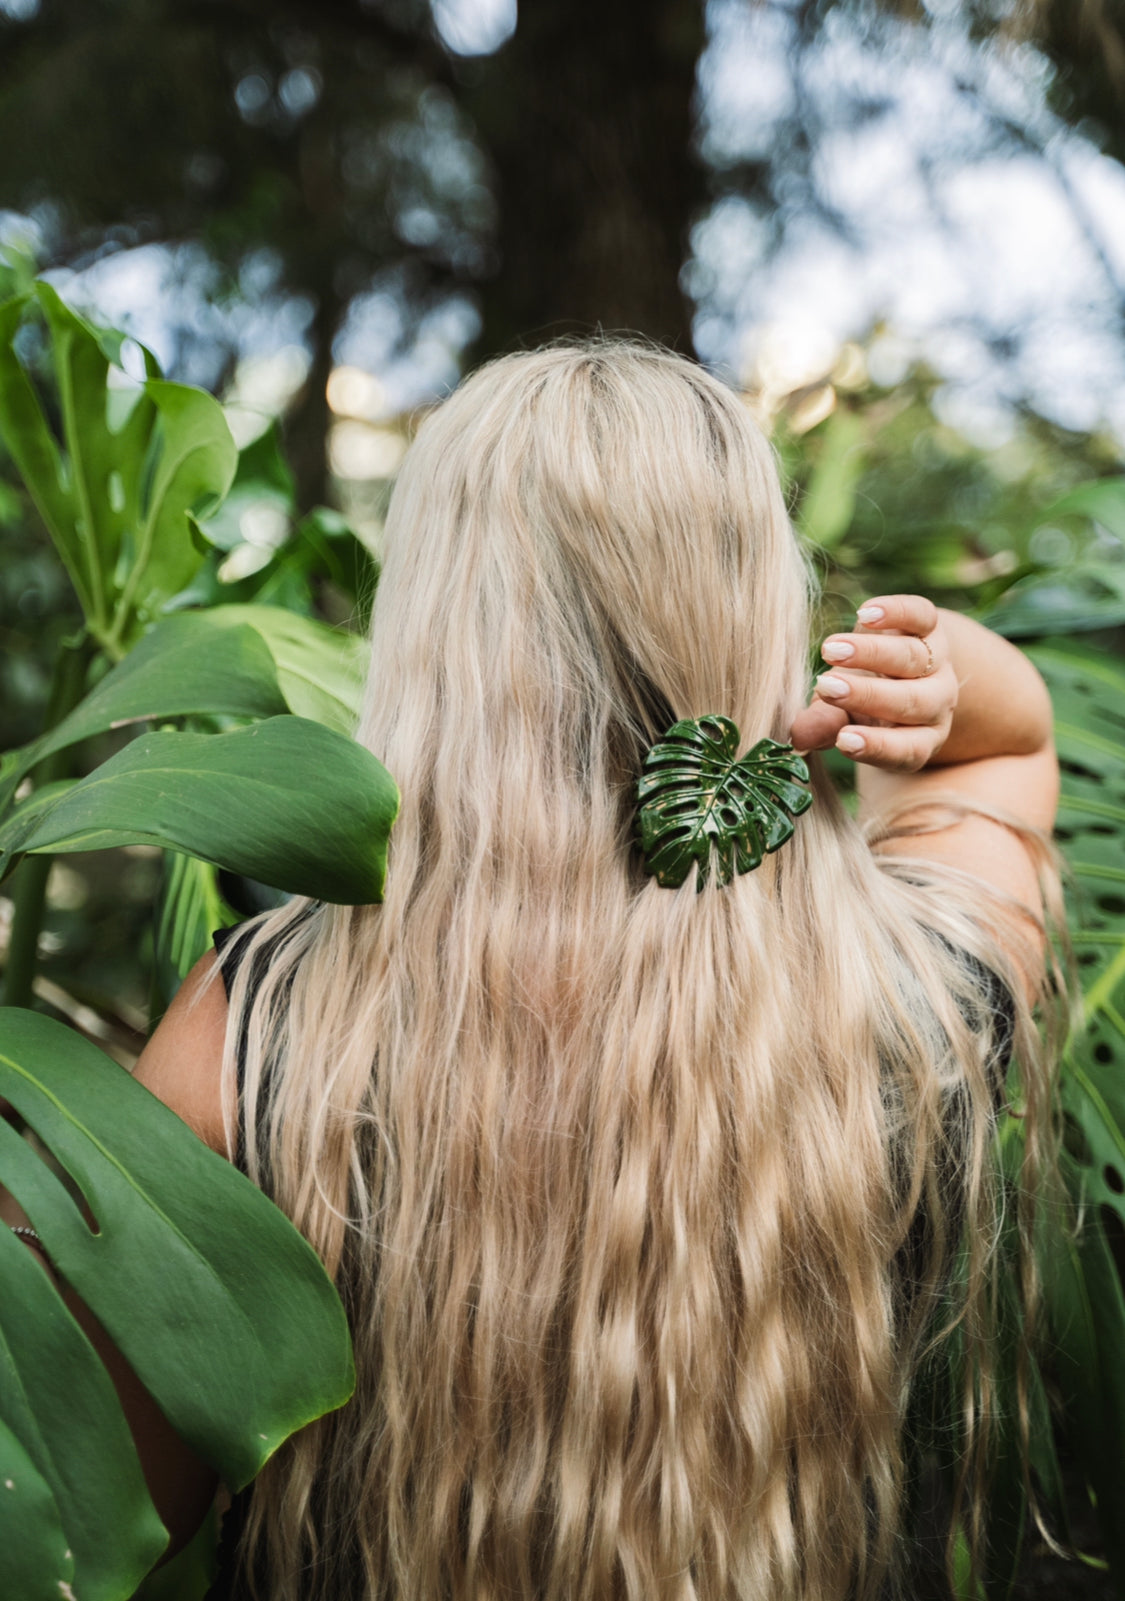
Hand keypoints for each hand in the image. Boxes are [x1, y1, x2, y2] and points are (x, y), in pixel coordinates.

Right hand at [789, 594, 957, 771]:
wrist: (896, 665)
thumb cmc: (863, 703)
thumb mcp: (843, 719)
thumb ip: (826, 727)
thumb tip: (797, 736)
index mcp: (920, 738)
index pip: (907, 749)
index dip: (877, 746)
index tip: (843, 739)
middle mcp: (937, 704)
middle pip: (912, 701)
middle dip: (867, 694)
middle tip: (825, 687)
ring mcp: (938, 663)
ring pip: (913, 658)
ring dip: (870, 653)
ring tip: (830, 650)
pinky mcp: (933, 625)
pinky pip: (922, 616)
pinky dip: (895, 613)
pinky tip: (864, 613)